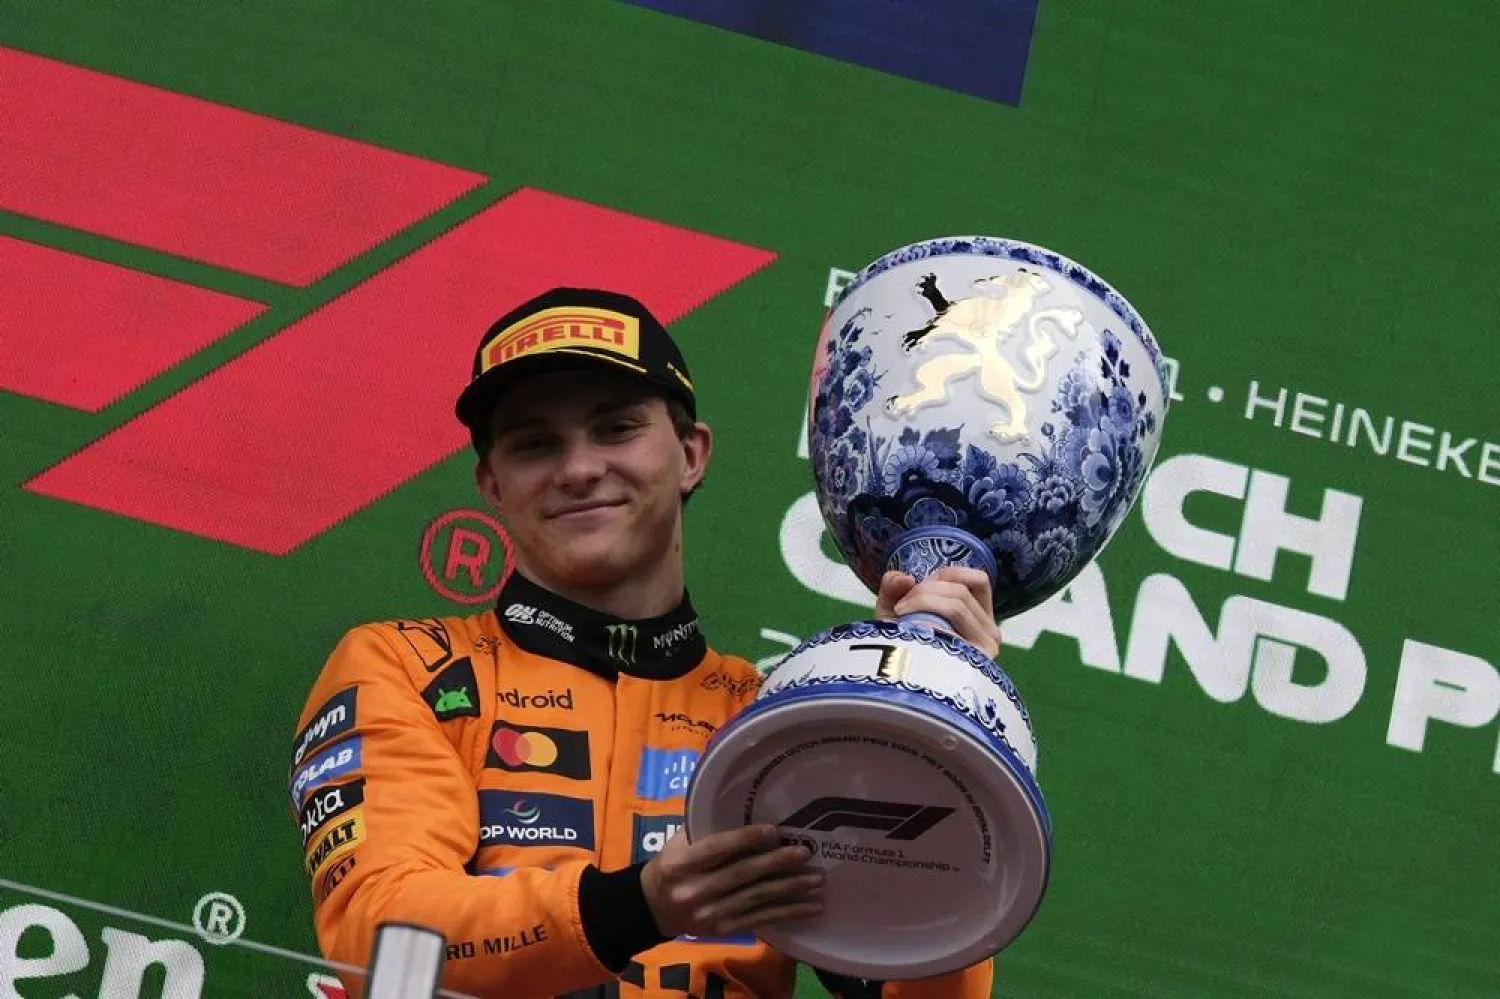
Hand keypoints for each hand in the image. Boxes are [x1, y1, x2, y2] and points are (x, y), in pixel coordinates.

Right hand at [641, 825, 823, 938]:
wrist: (653, 908)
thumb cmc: (671, 865)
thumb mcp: (678, 843)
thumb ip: (706, 831)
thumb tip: (748, 809)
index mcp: (680, 864)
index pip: (717, 849)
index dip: (746, 839)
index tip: (775, 831)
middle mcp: (694, 891)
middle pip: (742, 874)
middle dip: (778, 864)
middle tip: (806, 853)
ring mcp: (710, 915)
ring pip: (757, 898)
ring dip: (791, 889)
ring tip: (817, 879)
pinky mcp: (724, 930)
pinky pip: (762, 919)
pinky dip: (788, 912)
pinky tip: (810, 906)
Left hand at [875, 567, 1001, 657]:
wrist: (895, 683)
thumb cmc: (900, 647)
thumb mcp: (894, 612)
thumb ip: (893, 589)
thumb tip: (902, 577)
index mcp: (979, 617)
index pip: (977, 580)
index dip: (946, 575)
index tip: (917, 587)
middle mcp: (989, 631)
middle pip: (961, 592)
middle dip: (925, 590)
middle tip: (899, 605)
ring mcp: (986, 647)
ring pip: (958, 605)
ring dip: (923, 602)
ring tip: (899, 614)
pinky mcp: (978, 660)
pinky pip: (955, 629)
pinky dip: (930, 621)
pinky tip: (912, 630)